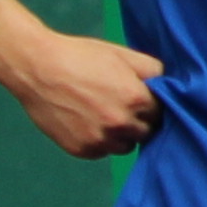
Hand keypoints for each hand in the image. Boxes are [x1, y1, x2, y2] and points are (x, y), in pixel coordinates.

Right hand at [1, 29, 166, 157]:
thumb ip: (154, 71)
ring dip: (120, 135)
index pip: (160, 113)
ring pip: (125, 146)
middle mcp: (121, 124)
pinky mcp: (82, 150)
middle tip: (119, 105)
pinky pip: (101, 152)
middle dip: (138, 122)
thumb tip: (171, 85)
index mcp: (137, 100)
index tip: (139, 98)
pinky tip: (85, 121)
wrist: (35, 67)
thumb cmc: (80, 56)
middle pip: (146, 132)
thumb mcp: (123, 55)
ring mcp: (101, 140)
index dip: (150, 105)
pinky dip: (98, 141)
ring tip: (102, 113)